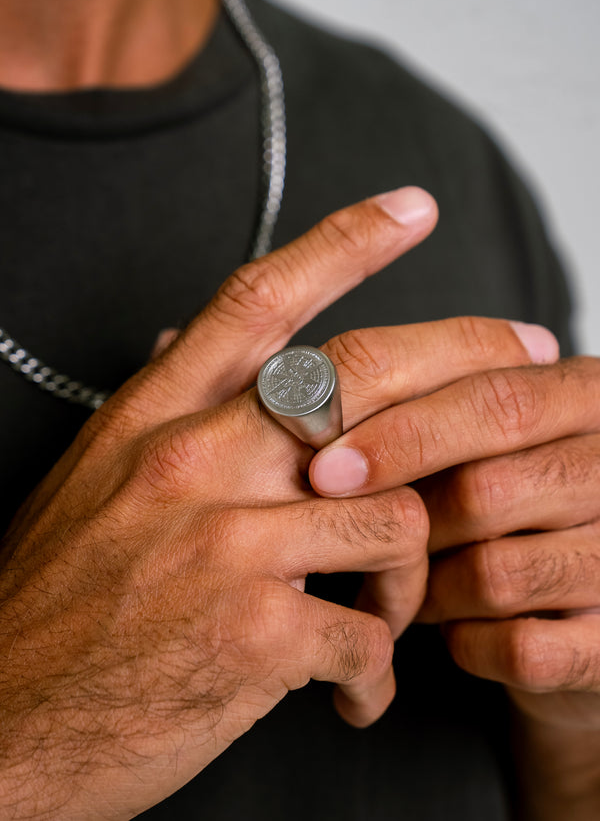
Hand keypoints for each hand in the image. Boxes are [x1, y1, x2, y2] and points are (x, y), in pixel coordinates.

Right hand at [0, 187, 443, 819]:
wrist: (7, 726)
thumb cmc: (53, 603)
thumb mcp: (90, 482)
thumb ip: (153, 409)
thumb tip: (174, 338)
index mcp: (152, 420)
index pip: (258, 300)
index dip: (343, 242)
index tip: (410, 209)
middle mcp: (190, 463)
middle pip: (360, 377)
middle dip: (463, 357)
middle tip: (523, 358)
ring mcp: (223, 545)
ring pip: (396, 516)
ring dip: (414, 570)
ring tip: (388, 610)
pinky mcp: (250, 636)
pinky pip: (368, 634)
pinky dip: (377, 668)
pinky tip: (353, 690)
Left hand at [310, 352, 599, 816]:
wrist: (569, 613)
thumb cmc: (501, 509)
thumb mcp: (473, 438)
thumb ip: (423, 405)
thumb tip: (316, 397)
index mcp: (583, 400)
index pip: (496, 398)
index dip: (403, 430)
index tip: (324, 461)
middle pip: (490, 487)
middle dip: (400, 514)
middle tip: (337, 522)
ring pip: (496, 572)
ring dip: (429, 586)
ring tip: (406, 582)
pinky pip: (520, 647)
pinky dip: (467, 643)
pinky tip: (455, 628)